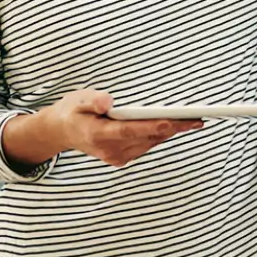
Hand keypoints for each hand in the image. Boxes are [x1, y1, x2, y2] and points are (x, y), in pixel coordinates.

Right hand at [43, 89, 202, 167]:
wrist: (61, 131)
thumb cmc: (72, 111)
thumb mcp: (77, 99)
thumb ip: (93, 100)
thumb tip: (108, 101)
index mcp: (96, 134)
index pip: (129, 131)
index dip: (152, 127)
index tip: (173, 122)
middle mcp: (107, 149)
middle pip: (145, 138)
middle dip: (171, 128)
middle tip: (196, 119)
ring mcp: (114, 156)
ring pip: (148, 143)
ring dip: (170, 132)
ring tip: (193, 120)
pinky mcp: (120, 157)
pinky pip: (145, 145)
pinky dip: (159, 136)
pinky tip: (176, 126)